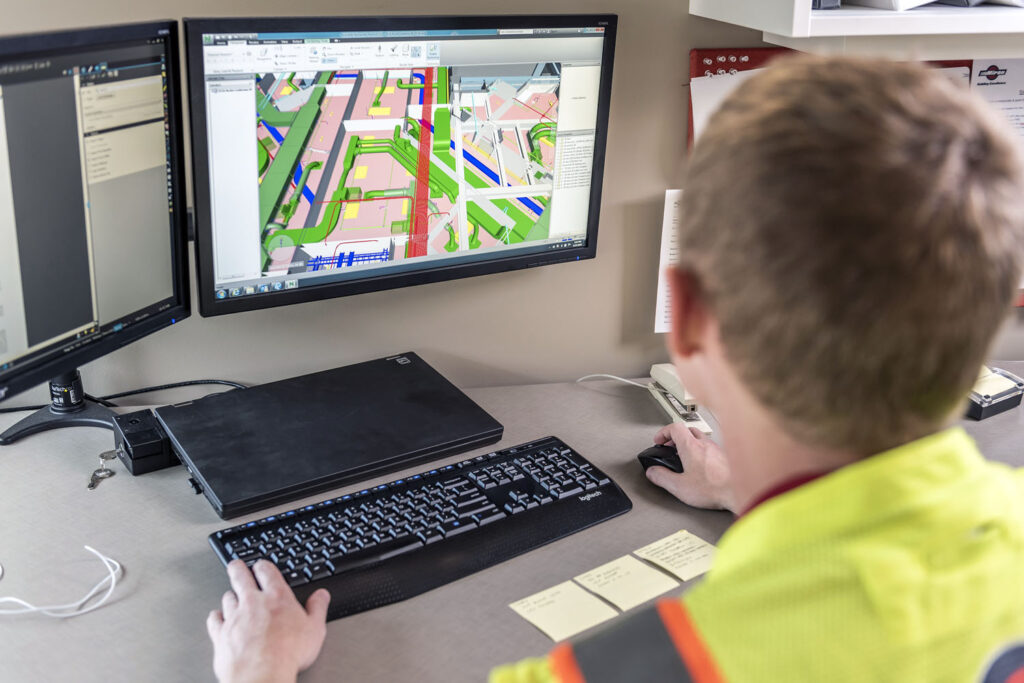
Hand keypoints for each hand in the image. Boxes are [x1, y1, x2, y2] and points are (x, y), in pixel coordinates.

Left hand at [206, 559, 330, 682]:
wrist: (261, 675)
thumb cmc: (288, 654)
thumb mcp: (314, 629)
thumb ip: (317, 609)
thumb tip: (321, 595)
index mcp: (277, 597)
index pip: (266, 571)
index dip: (263, 566)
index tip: (261, 566)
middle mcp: (253, 603)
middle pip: (240, 577)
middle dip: (238, 568)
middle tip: (236, 565)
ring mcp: (234, 618)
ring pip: (227, 597)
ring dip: (230, 595)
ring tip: (231, 594)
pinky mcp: (221, 635)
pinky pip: (214, 619)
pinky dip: (216, 616)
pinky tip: (217, 616)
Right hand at [646, 423, 734, 512]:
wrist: (741, 491)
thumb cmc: (715, 489)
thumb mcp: (680, 487)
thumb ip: (662, 478)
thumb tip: (652, 472)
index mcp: (691, 446)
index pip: (674, 427)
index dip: (663, 432)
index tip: (659, 440)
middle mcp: (705, 444)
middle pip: (688, 430)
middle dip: (676, 437)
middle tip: (670, 446)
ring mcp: (717, 449)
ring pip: (701, 438)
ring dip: (690, 444)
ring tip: (685, 456)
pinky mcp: (726, 457)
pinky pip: (711, 448)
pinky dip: (702, 452)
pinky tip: (701, 465)